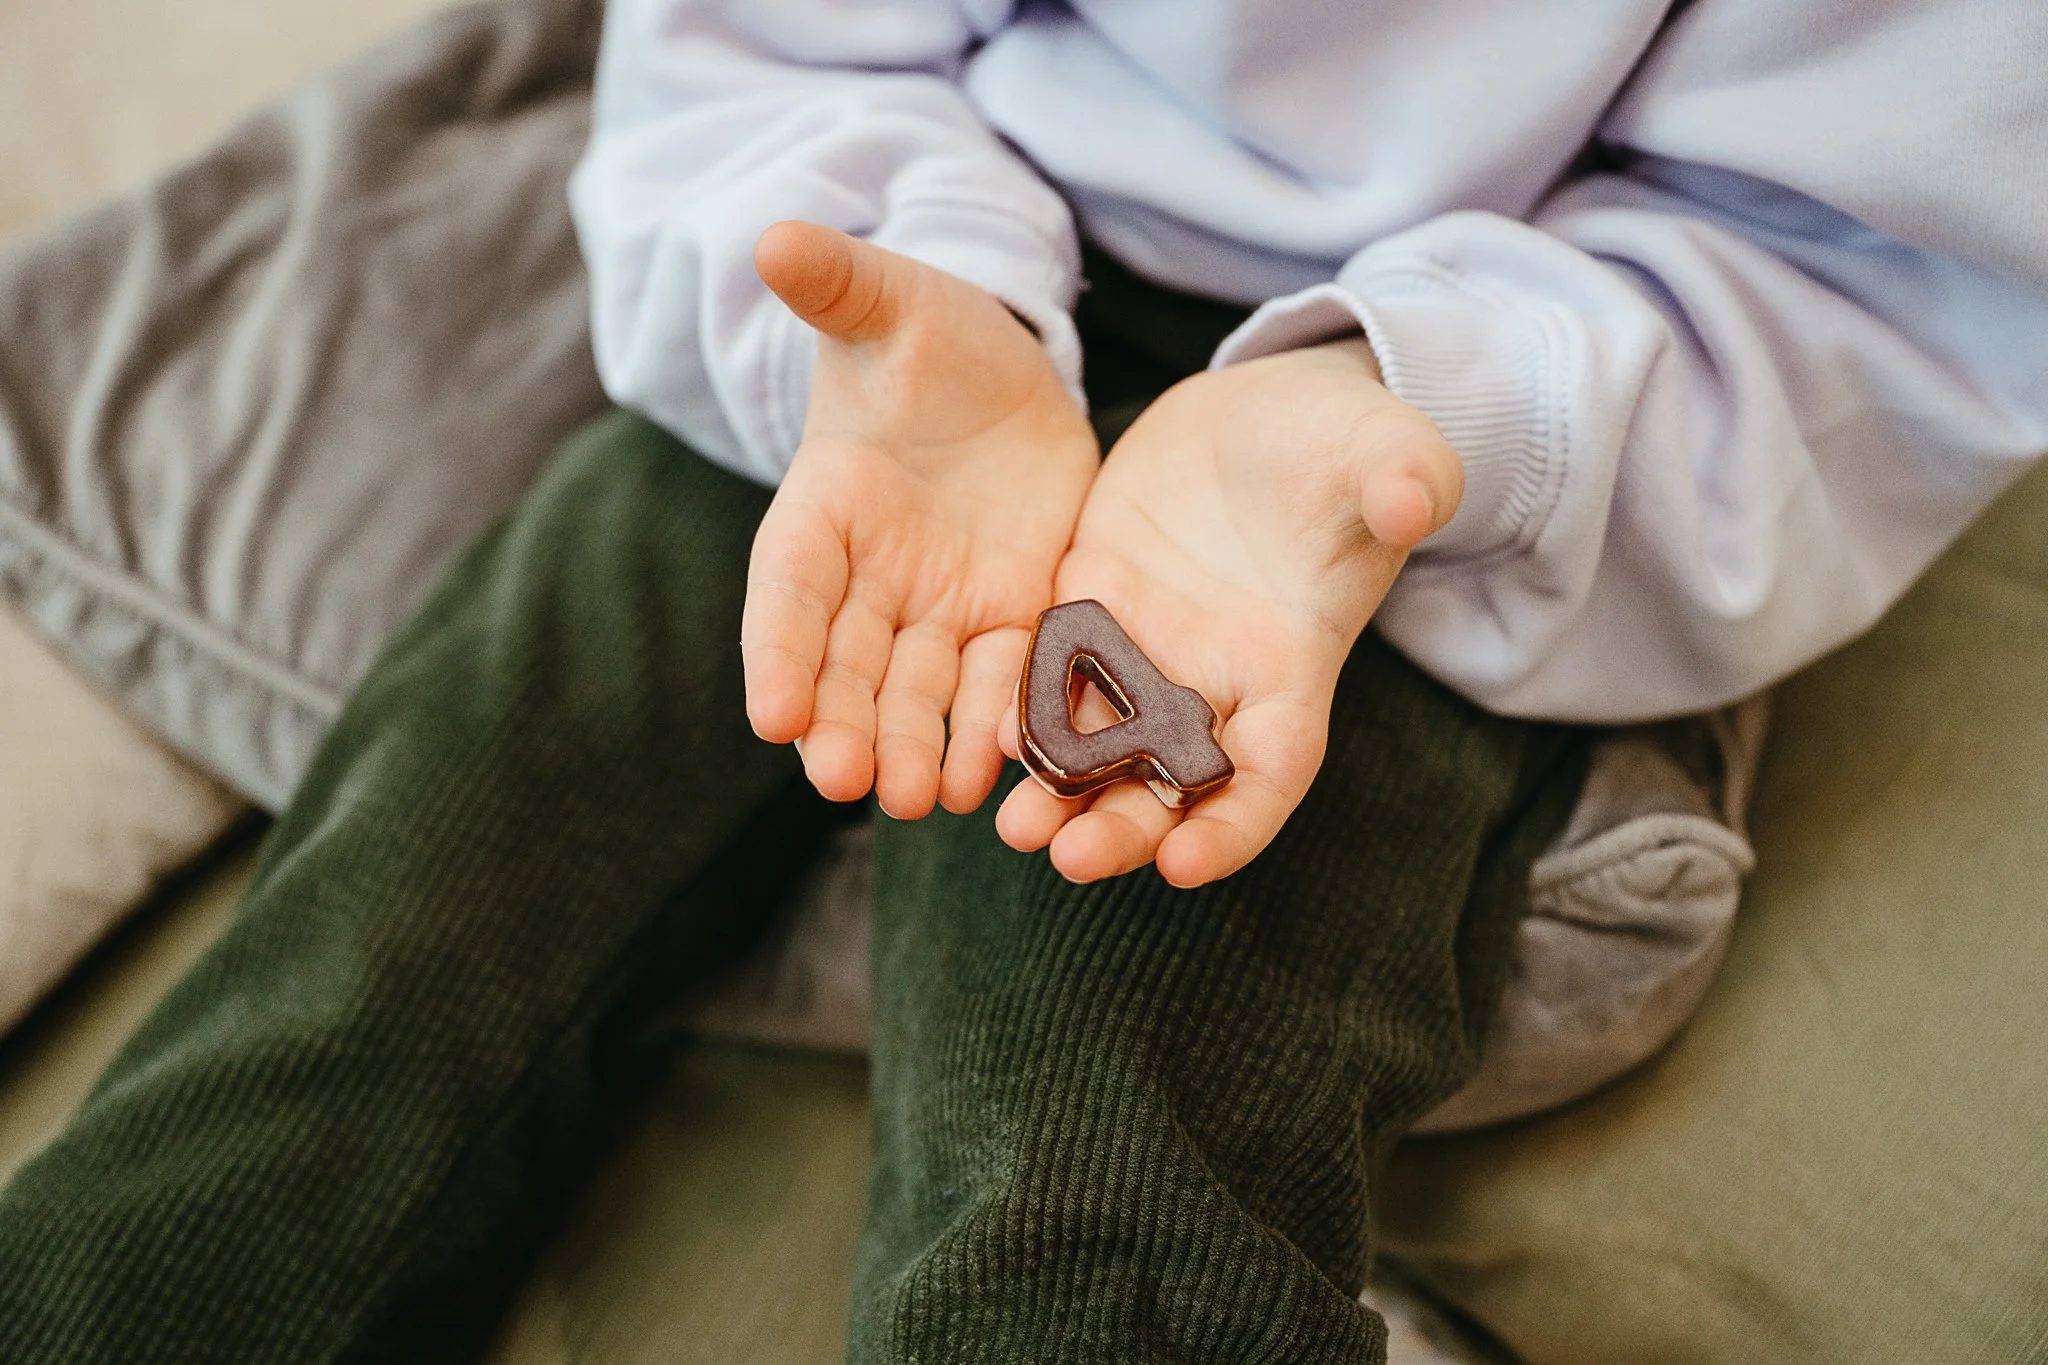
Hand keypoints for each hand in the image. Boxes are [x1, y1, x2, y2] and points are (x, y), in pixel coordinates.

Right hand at [744, 222, 1097, 818]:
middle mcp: (873, 576)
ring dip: (920, 745)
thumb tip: (773, 237)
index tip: (773, 716)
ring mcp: (942, 606)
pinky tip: (1002, 777)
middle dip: (848, 722)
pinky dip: (999, 726)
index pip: (789, 589)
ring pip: (922, 690)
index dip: (779, 650)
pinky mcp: (1013, 615)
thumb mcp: (890, 302)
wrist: (1001, 374)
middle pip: (850, 662)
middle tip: (848, 783)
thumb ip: (838, 283)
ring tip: (925, 800)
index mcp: (824, 508)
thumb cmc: (925, 336)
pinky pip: (1005, 680)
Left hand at [995, 339, 1462, 886]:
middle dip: (1124, 826)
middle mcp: (1214, 676)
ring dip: (1058, 788)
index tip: (1185, 866)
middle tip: (1068, 859)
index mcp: (1292, 664)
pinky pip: (1051, 667)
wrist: (1273, 409)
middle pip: (1170, 781)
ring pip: (1099, 740)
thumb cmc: (1348, 443)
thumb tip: (1412, 501)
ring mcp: (1147, 643)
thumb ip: (1404, 481)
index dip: (1235, 825)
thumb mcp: (1388, 453)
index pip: (1271, 770)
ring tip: (1011, 825)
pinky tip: (985, 733)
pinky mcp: (1091, 598)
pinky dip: (1022, 705)